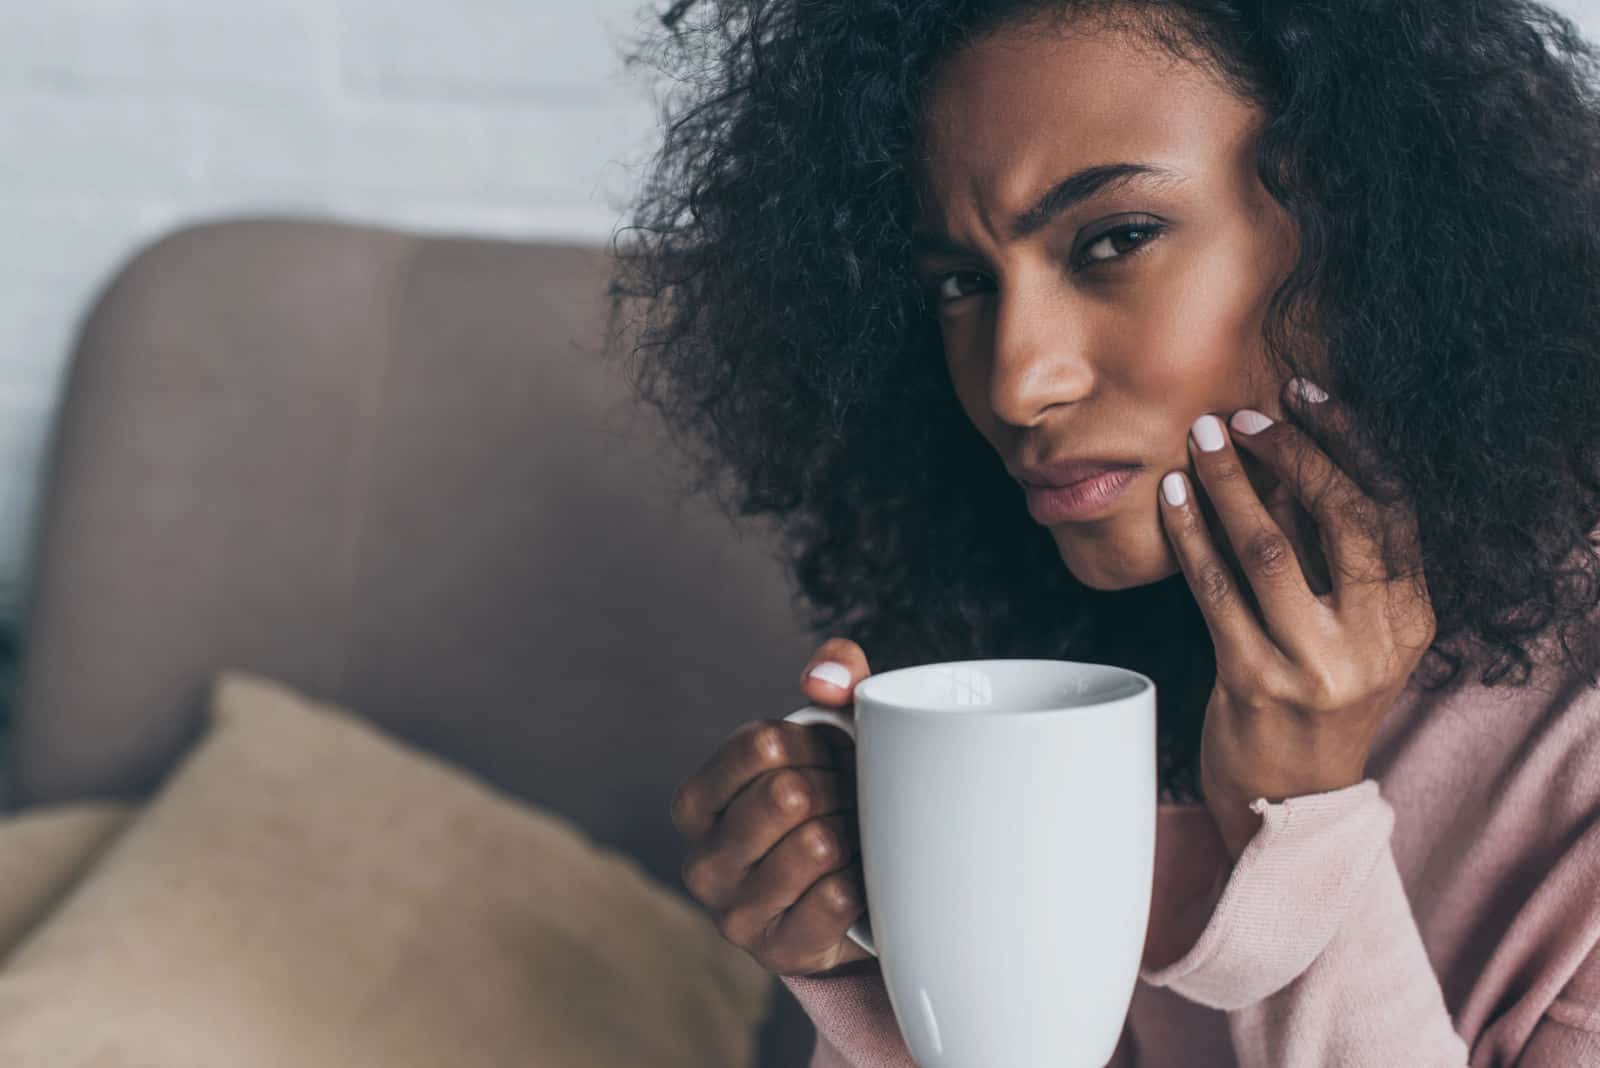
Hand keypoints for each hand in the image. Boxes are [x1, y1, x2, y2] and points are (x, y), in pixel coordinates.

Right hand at [670, 638, 874, 976]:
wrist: (855, 899)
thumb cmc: (834, 801)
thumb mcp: (835, 732)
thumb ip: (836, 677)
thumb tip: (821, 677)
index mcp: (696, 801)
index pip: (762, 742)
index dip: (816, 742)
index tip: (830, 758)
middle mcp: (701, 860)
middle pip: (789, 792)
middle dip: (837, 788)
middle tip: (850, 801)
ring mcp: (734, 913)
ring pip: (816, 844)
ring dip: (855, 834)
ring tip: (856, 837)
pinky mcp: (778, 953)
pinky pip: (838, 897)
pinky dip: (863, 881)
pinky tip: (859, 879)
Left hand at [1158, 378, 1436, 861]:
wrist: (1289, 802)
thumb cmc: (1313, 698)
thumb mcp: (1351, 632)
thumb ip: (1337, 558)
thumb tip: (1294, 454)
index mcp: (1410, 617)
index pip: (1391, 506)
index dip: (1349, 440)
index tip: (1305, 392)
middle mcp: (1375, 639)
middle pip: (1341, 517)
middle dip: (1288, 452)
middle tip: (1239, 414)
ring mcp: (1316, 663)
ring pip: (1269, 548)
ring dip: (1229, 483)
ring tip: (1198, 438)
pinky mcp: (1256, 681)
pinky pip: (1213, 590)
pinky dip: (1189, 535)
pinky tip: (1172, 497)